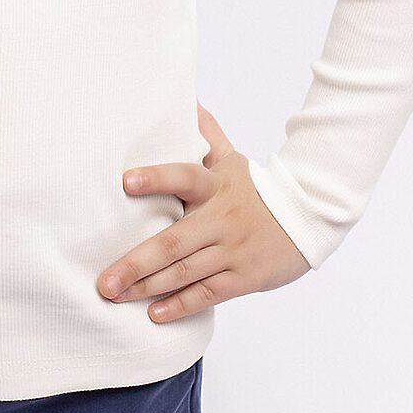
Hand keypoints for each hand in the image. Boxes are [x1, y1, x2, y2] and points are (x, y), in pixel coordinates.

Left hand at [97, 102, 311, 320]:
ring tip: (116, 295)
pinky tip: (155, 313)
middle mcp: (221, 219)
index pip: (184, 177)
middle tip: (103, 281)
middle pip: (174, 242)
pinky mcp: (243, 277)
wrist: (308, 218)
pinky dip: (181, 305)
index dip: (156, 177)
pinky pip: (208, 294)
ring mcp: (232, 251)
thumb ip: (207, 134)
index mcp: (215, 186)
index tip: (125, 181)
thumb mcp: (232, 159)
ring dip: (148, 287)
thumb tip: (187, 99)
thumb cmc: (256, 188)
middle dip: (135, 263)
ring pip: (185, 273)